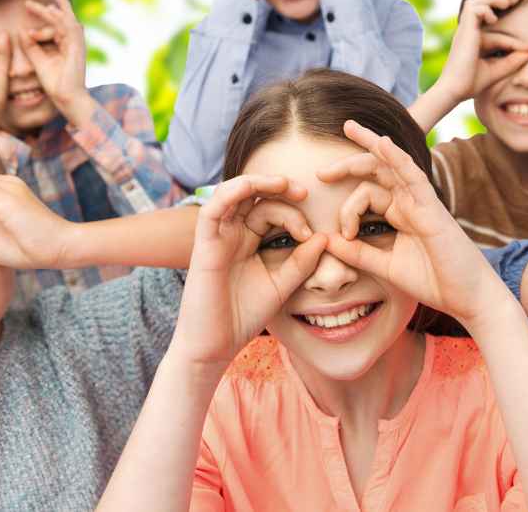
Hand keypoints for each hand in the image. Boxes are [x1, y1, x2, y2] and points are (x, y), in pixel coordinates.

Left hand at [21, 0, 88, 112]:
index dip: (45, 13)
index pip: (57, 23)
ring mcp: (77, 44)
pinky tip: (52, 8)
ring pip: (67, 19)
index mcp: (66, 45)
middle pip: (65, 17)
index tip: (31, 5)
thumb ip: (31, 46)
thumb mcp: (38, 61)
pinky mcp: (77, 48)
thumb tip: (22, 31)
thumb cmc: (55, 84)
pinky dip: (61, 17)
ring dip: (60, 5)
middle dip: (58, 2)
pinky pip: (69, 28)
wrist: (67, 98)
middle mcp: (73, 42)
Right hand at [171, 175, 326, 367]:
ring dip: (259, 182)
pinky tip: (253, 187)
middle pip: (254, 197)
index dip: (294, 214)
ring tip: (285, 185)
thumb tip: (324, 237)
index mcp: (249, 241)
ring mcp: (217, 237)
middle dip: (280, 189)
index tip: (314, 235)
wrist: (215, 345)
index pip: (270, 211)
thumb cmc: (243, 316)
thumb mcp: (281, 285)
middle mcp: (232, 234)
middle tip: (304, 194)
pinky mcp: (204, 245)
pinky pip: (212, 209)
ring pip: (233, 193)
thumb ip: (301, 262)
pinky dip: (231, 192)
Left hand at [318, 120, 507, 329]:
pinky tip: (382, 143)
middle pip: (376, 170)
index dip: (347, 211)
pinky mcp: (432, 208)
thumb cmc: (433, 280)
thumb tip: (326, 239)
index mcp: (399, 212)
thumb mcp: (385, 266)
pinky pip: (413, 176)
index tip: (342, 235)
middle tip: (321, 172)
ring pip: (392, 164)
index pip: (366, 194)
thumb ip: (358, 252)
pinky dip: (397, 158)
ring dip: (370, 143)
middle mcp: (410, 201)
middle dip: (347, 164)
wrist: (466, 297)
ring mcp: (421, 201)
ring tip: (349, 127)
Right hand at [432, 0, 527, 101]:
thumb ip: (512, 61)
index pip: (493, 29)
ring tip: (508, 1)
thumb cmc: (471, 83)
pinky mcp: (464, 30)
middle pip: (479, 4)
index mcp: (473, 39)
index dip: (511, 35)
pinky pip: (473, 8)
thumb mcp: (497, 70)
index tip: (526, 47)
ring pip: (475, 2)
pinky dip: (485, 9)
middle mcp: (467, 31)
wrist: (455, 90)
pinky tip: (494, 19)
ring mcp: (464, 29)